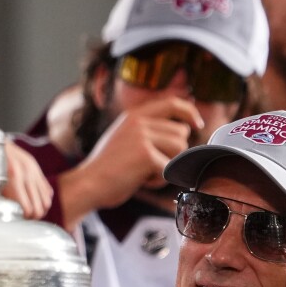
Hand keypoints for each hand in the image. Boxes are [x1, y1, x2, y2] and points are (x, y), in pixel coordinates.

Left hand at [1, 140, 52, 219]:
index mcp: (14, 178)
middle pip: (40, 206)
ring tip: (32, 213)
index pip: (28, 208)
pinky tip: (34, 202)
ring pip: (47, 200)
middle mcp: (27, 173)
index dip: (25, 217)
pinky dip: (44, 199)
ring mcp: (34, 170)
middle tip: (26, 219)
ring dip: (41, 209)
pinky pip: (47, 190)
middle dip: (34, 216)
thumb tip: (10, 215)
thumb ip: (2, 197)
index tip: (20, 220)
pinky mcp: (37, 168)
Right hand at [57, 97, 203, 229]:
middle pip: (181, 133)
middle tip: (150, 164)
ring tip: (144, 171)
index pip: (172, 103)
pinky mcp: (145, 155)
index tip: (197, 124)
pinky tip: (140, 180)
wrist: (88, 183)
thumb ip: (148, 128)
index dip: (189, 112)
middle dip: (173, 153)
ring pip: (179, 149)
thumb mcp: (125, 136)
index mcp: (134, 114)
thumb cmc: (108, 166)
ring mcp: (142, 136)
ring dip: (166, 166)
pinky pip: (169, 169)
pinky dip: (158, 180)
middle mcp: (139, 121)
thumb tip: (182, 128)